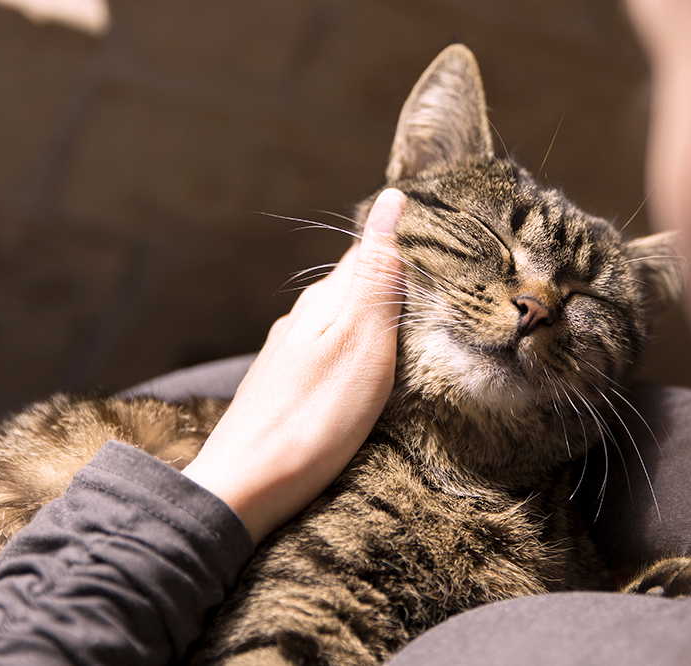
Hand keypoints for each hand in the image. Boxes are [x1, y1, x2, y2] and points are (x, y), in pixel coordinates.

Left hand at [181, 188, 406, 542]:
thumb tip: (390, 201)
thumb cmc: (314, 418)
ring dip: (375, 320)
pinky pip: (329, 353)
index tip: (445, 246)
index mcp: (325, 301)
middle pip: (355, 286)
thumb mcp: (362, 341)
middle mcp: (302, 319)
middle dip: (395, 283)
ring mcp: (289, 355)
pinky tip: (368, 372)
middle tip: (441, 292)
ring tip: (414, 332)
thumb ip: (377, 275)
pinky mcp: (284, 388)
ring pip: (341, 321)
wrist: (245, 488)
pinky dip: (356, 352)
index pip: (370, 251)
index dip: (406, 244)